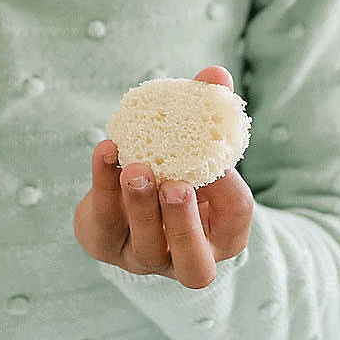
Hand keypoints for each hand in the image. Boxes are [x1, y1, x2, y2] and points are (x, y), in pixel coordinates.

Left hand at [73, 66, 254, 288]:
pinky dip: (104, 184)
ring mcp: (146, 259)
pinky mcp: (107, 245)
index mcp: (222, 235)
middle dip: (185, 224)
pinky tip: (106, 151)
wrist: (123, 204)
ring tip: (135, 167)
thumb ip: (206, 113)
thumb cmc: (174, 173)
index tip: (217, 156)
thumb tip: (215, 75)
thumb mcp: (194, 151)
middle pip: (194, 264)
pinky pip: (104, 220)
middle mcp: (188, 258)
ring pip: (147, 247)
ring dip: (140, 205)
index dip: (229, 188)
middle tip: (176, 186)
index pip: (236, 215)